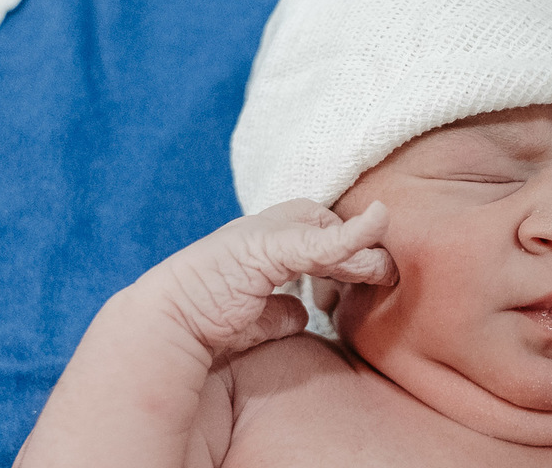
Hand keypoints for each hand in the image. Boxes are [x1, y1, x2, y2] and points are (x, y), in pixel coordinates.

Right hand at [133, 198, 396, 357]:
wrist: (165, 331)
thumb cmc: (200, 326)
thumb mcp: (251, 321)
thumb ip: (277, 312)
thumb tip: (301, 312)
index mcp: (258, 248)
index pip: (311, 235)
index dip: (341, 254)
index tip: (361, 284)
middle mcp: (260, 233)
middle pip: (321, 220)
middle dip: (353, 243)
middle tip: (383, 273)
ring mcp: (260, 236)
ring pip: (324, 228)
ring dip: (360, 247)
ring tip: (386, 269)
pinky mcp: (262, 247)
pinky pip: (316, 239)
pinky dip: (351, 234)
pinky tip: (376, 225)